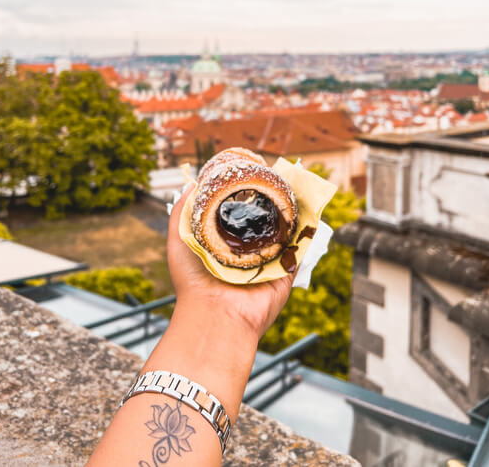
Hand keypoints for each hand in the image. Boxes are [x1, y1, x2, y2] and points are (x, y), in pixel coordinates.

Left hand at [167, 184, 294, 339]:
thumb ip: (183, 211)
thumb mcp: (178, 239)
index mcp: (225, 245)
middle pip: (264, 221)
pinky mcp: (286, 272)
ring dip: (292, 212)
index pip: (238, 216)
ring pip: (286, 231)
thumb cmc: (192, 281)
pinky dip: (307, 230)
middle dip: (271, 201)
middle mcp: (248, 253)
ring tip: (296, 188)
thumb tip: (193, 184)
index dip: (245, 196)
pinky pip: (300, 249)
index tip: (251, 173)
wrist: (213, 315)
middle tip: (277, 178)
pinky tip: (310, 210)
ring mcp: (269, 262)